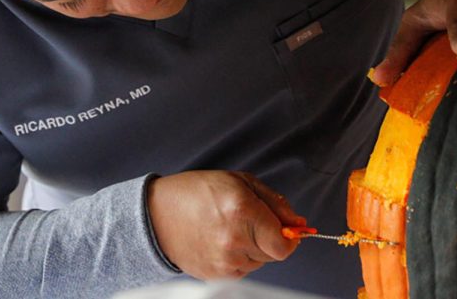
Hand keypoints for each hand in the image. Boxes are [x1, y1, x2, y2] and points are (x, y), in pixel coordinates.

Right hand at [147, 170, 304, 278]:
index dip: (291, 238)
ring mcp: (224, 260)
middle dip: (269, 238)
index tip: (289, 230)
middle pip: (274, 253)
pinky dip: (239, 257)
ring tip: (230, 228)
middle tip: (250, 220)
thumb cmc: (197, 192)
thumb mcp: (239, 181)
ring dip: (253, 248)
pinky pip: (242, 269)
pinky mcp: (216, 275)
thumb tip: (298, 223)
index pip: (284, 243)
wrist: (158, 215)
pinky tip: (221, 240)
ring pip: (258, 262)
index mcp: (242, 209)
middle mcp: (235, 238)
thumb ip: (274, 202)